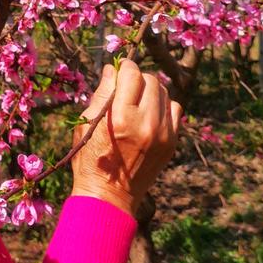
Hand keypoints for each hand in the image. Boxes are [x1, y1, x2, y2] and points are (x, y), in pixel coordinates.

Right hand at [69, 60, 182, 217]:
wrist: (109, 195)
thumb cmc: (90, 157)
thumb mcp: (87, 122)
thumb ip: (102, 93)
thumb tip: (113, 68)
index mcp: (121, 117)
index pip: (131, 74)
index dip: (124, 68)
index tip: (118, 71)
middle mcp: (146, 123)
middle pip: (150, 80)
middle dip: (137, 79)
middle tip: (126, 88)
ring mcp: (163, 134)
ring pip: (164, 92)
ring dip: (150, 91)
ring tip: (137, 102)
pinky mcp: (172, 143)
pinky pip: (174, 110)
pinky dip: (162, 107)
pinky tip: (149, 115)